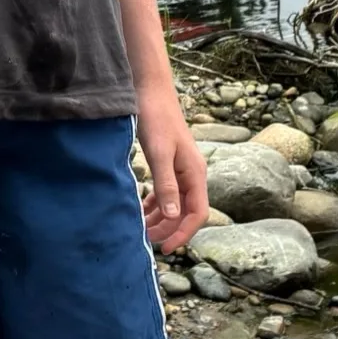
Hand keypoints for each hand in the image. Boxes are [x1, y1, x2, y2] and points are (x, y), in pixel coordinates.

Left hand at [137, 88, 207, 254]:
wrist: (149, 90)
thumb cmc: (155, 118)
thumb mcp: (159, 153)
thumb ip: (166, 185)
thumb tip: (172, 215)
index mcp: (195, 173)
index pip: (197, 213)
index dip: (183, 234)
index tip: (165, 249)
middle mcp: (192, 174)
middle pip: (185, 213)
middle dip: (168, 230)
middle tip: (145, 242)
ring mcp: (181, 170)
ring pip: (174, 205)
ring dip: (160, 220)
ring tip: (139, 230)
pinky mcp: (168, 164)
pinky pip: (165, 193)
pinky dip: (154, 205)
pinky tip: (140, 211)